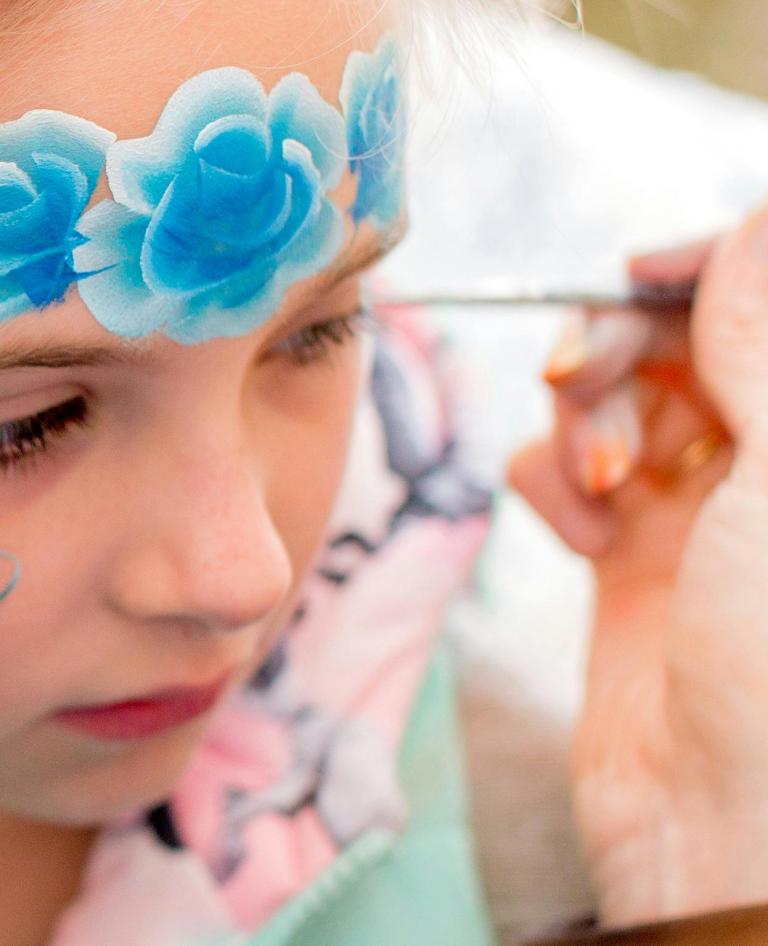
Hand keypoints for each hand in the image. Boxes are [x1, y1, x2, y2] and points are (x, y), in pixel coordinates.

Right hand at [507, 206, 767, 928]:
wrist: (710, 825)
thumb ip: (759, 347)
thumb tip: (753, 224)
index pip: (757, 306)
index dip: (704, 270)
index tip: (640, 271)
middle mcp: (759, 461)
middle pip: (673, 346)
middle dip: (613, 349)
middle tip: (568, 373)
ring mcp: (690, 506)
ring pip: (609, 404)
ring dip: (578, 422)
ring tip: (587, 480)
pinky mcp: (623, 549)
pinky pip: (566, 474)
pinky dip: (551, 482)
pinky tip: (569, 523)